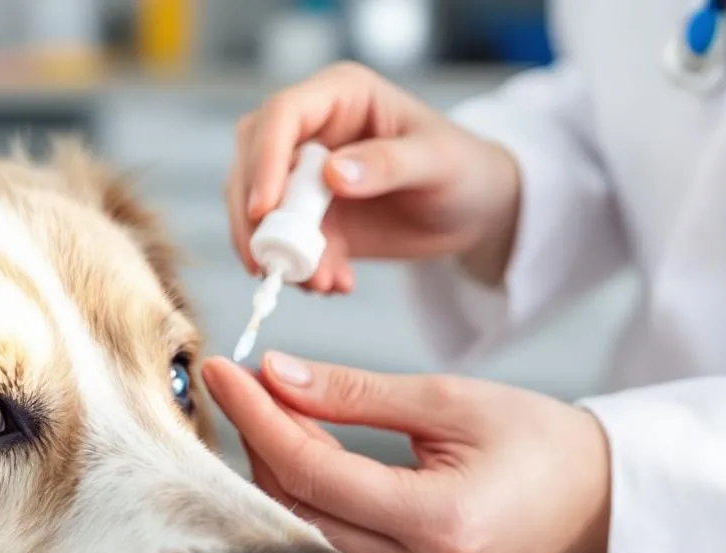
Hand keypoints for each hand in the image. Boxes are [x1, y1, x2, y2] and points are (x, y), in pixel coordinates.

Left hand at [202, 353, 610, 552]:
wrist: (598, 500)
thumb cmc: (542, 444)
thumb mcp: (450, 400)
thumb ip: (356, 393)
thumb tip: (277, 375)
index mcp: (440, 523)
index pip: (312, 471)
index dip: (257, 418)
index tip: (225, 374)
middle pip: (300, 506)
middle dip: (261, 440)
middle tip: (245, 385)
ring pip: (311, 528)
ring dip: (282, 468)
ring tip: (274, 410)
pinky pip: (338, 541)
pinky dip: (313, 495)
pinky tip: (305, 451)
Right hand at [226, 62, 521, 293]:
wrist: (474, 210)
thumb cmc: (465, 169)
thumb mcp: (438, 163)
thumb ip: (388, 164)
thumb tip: (333, 175)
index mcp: (341, 95)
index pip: (281, 116)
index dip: (264, 160)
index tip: (263, 210)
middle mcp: (313, 129)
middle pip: (252, 161)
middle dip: (252, 215)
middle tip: (268, 262)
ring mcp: (305, 175)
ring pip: (258, 207)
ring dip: (278, 251)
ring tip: (320, 283)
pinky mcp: (309, 217)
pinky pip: (285, 243)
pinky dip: (301, 270)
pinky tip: (336, 284)